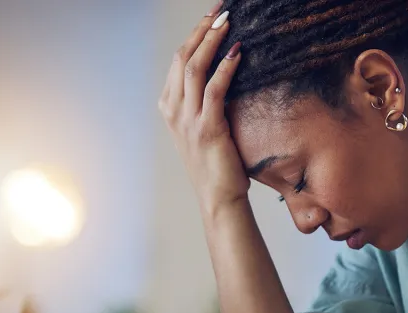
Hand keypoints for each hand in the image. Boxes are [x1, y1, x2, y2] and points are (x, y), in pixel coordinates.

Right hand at [158, 6, 248, 211]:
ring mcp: (187, 120)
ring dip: (212, 40)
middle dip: (202, 29)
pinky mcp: (207, 129)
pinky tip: (238, 52)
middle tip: (220, 9)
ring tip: (228, 20)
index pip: (178, 62)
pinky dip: (225, 67)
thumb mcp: (202, 131)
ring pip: (194, 68)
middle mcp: (174, 111)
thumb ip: (203, 106)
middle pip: (183, 57)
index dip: (194, 36)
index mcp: (170, 109)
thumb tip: (222, 79)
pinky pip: (214, 89)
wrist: (218, 198)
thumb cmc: (216, 167)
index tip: (211, 18)